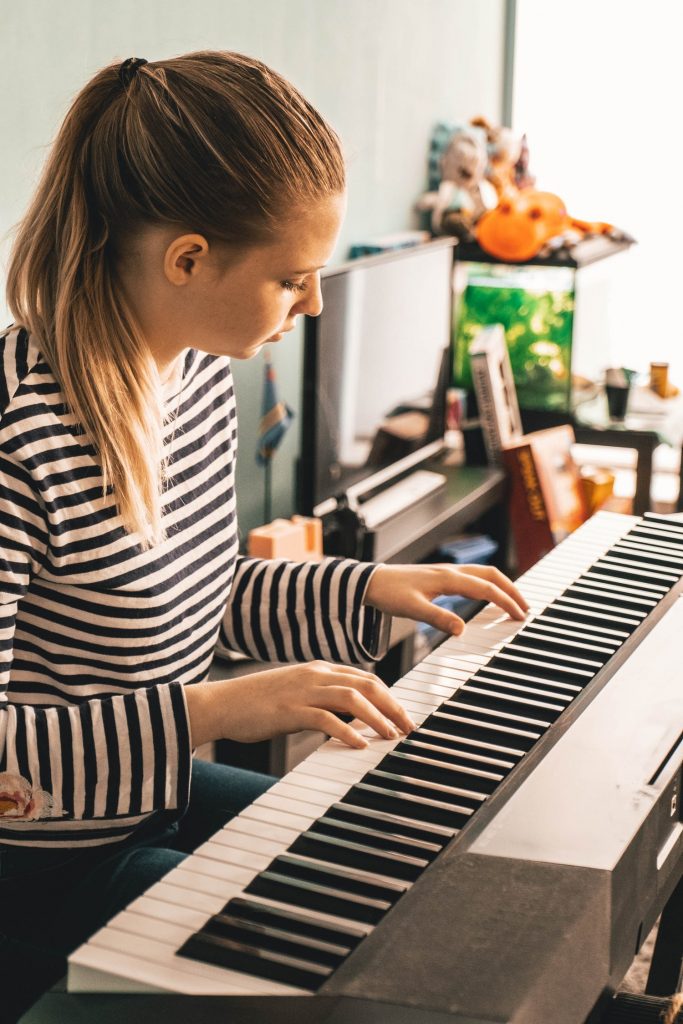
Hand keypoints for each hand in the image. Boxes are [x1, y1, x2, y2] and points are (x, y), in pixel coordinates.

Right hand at [185, 661, 415, 749]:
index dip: (389, 696)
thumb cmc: (257, 703)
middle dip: (392, 706)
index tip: (403, 715)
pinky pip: (325, 718)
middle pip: (366, 684)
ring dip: (377, 717)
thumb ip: (323, 700)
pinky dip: (346, 730)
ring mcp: (302, 691)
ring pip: (352, 698)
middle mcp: (315, 675)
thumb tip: (351, 717)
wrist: (222, 704)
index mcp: (319, 670)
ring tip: (391, 736)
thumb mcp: (296, 694)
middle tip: (409, 727)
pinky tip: (359, 744)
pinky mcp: (289, 710)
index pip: (365, 678)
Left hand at [363, 563, 528, 636]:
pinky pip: (472, 577)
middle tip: (525, 608)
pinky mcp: (441, 576)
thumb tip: (463, 630)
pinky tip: (487, 596)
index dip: (505, 601)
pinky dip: (487, 585)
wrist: (370, 581)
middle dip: (511, 590)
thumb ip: (438, 618)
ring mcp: (447, 572)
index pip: (486, 588)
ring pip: (483, 574)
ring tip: (513, 602)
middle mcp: (451, 572)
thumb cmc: (389, 593)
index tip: (519, 616)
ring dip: (501, 585)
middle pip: (491, 575)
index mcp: (448, 579)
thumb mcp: (413, 609)